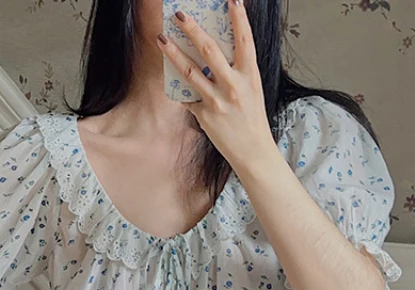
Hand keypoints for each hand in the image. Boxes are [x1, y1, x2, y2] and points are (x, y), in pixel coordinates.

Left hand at [157, 0, 274, 169]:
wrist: (252, 151)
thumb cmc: (252, 119)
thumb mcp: (252, 89)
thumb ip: (237, 70)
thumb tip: (215, 52)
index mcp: (250, 76)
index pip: (244, 40)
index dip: (239, 18)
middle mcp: (234, 86)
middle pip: (209, 50)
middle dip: (192, 29)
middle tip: (179, 14)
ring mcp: (217, 101)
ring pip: (190, 71)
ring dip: (173, 53)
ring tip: (161, 39)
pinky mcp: (205, 115)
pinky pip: (187, 97)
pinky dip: (179, 87)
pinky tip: (170, 75)